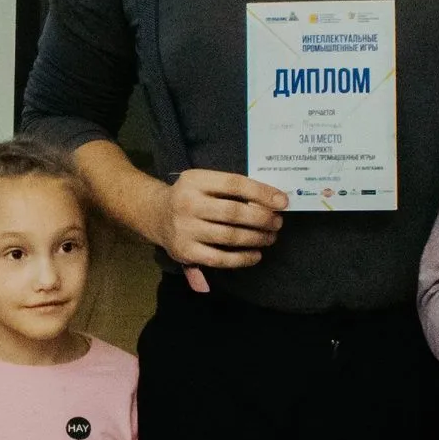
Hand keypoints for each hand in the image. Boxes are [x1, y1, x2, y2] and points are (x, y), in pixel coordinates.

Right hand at [155, 170, 287, 273]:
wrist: (155, 214)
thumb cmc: (190, 196)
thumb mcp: (204, 182)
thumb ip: (232, 189)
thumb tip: (274, 199)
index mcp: (195, 180)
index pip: (234, 184)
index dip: (262, 192)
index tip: (282, 201)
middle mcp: (187, 203)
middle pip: (234, 212)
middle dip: (262, 218)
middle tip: (277, 222)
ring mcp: (185, 229)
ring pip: (230, 236)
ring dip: (256, 238)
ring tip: (270, 237)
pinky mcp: (185, 251)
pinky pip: (220, 258)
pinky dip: (242, 258)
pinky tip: (256, 255)